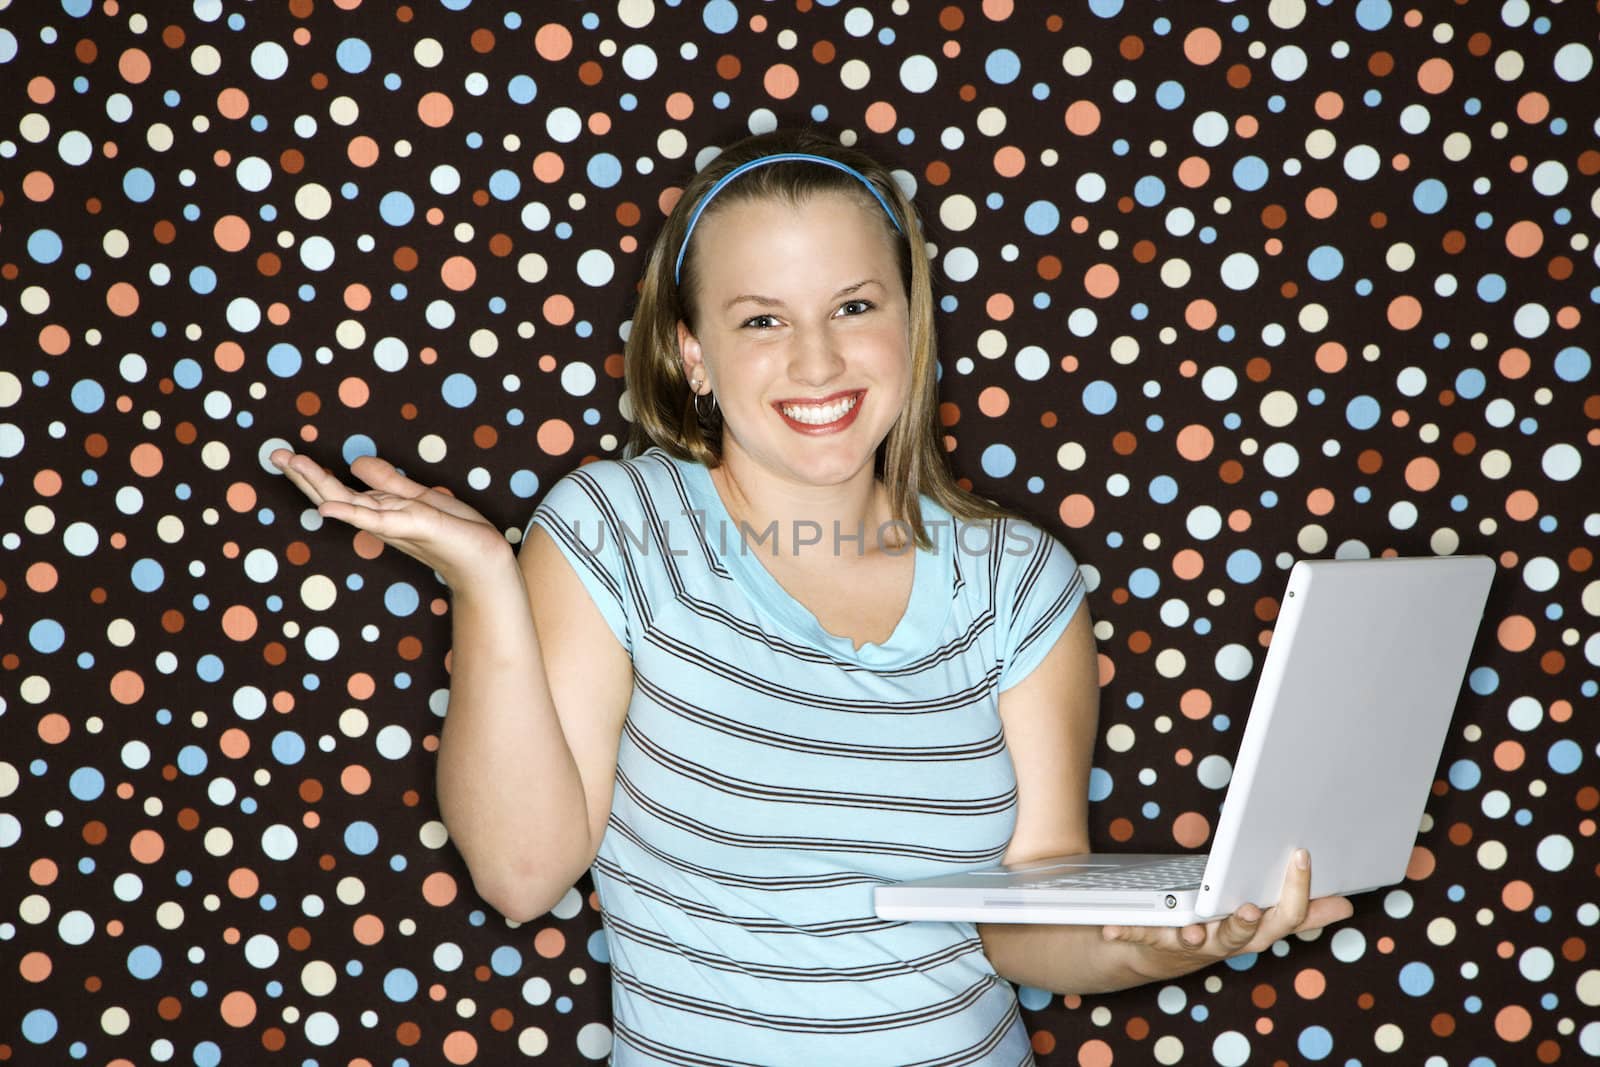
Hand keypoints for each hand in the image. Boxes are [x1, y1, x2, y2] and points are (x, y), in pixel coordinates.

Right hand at [269, 448, 512, 587]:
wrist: (485, 559)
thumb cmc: (455, 531)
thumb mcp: (420, 497)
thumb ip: (388, 482)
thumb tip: (354, 463)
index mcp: (382, 509)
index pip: (339, 490)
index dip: (311, 473)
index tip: (283, 455)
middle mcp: (382, 519)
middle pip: (335, 495)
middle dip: (304, 475)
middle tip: (273, 455)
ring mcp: (395, 525)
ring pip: (349, 503)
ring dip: (319, 484)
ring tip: (292, 464)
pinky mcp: (415, 527)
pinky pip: (379, 519)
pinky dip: (353, 513)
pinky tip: (329, 508)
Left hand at [1102, 849, 1354, 980]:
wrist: (1158, 953)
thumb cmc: (1215, 927)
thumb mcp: (1260, 916)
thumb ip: (1300, 911)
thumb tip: (1346, 903)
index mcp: (1253, 931)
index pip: (1285, 917)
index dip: (1297, 889)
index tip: (1301, 854)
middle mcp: (1225, 942)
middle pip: (1243, 936)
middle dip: (1247, 923)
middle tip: (1252, 909)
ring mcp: (1190, 944)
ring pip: (1198, 941)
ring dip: (1197, 935)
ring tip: (1195, 929)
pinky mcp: (1155, 940)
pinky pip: (1141, 935)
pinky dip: (1128, 931)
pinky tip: (1111, 927)